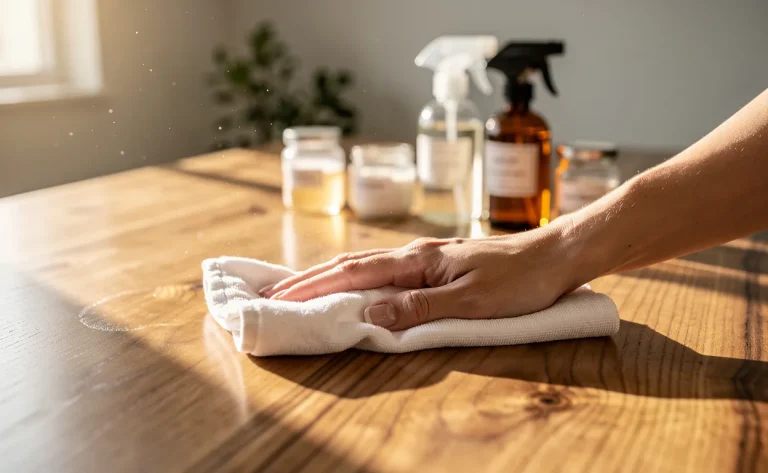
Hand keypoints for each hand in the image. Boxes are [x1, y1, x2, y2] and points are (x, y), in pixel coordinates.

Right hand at [261, 222, 586, 330]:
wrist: (556, 255)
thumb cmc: (519, 280)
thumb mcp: (470, 301)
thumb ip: (418, 309)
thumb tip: (368, 316)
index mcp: (417, 261)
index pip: (353, 274)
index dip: (313, 286)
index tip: (280, 298)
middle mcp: (415, 254)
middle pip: (352, 265)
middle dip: (311, 279)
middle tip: (275, 294)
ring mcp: (427, 257)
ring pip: (368, 265)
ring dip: (332, 277)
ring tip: (303, 288)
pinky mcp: (439, 263)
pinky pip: (388, 271)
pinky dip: (361, 278)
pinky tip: (358, 286)